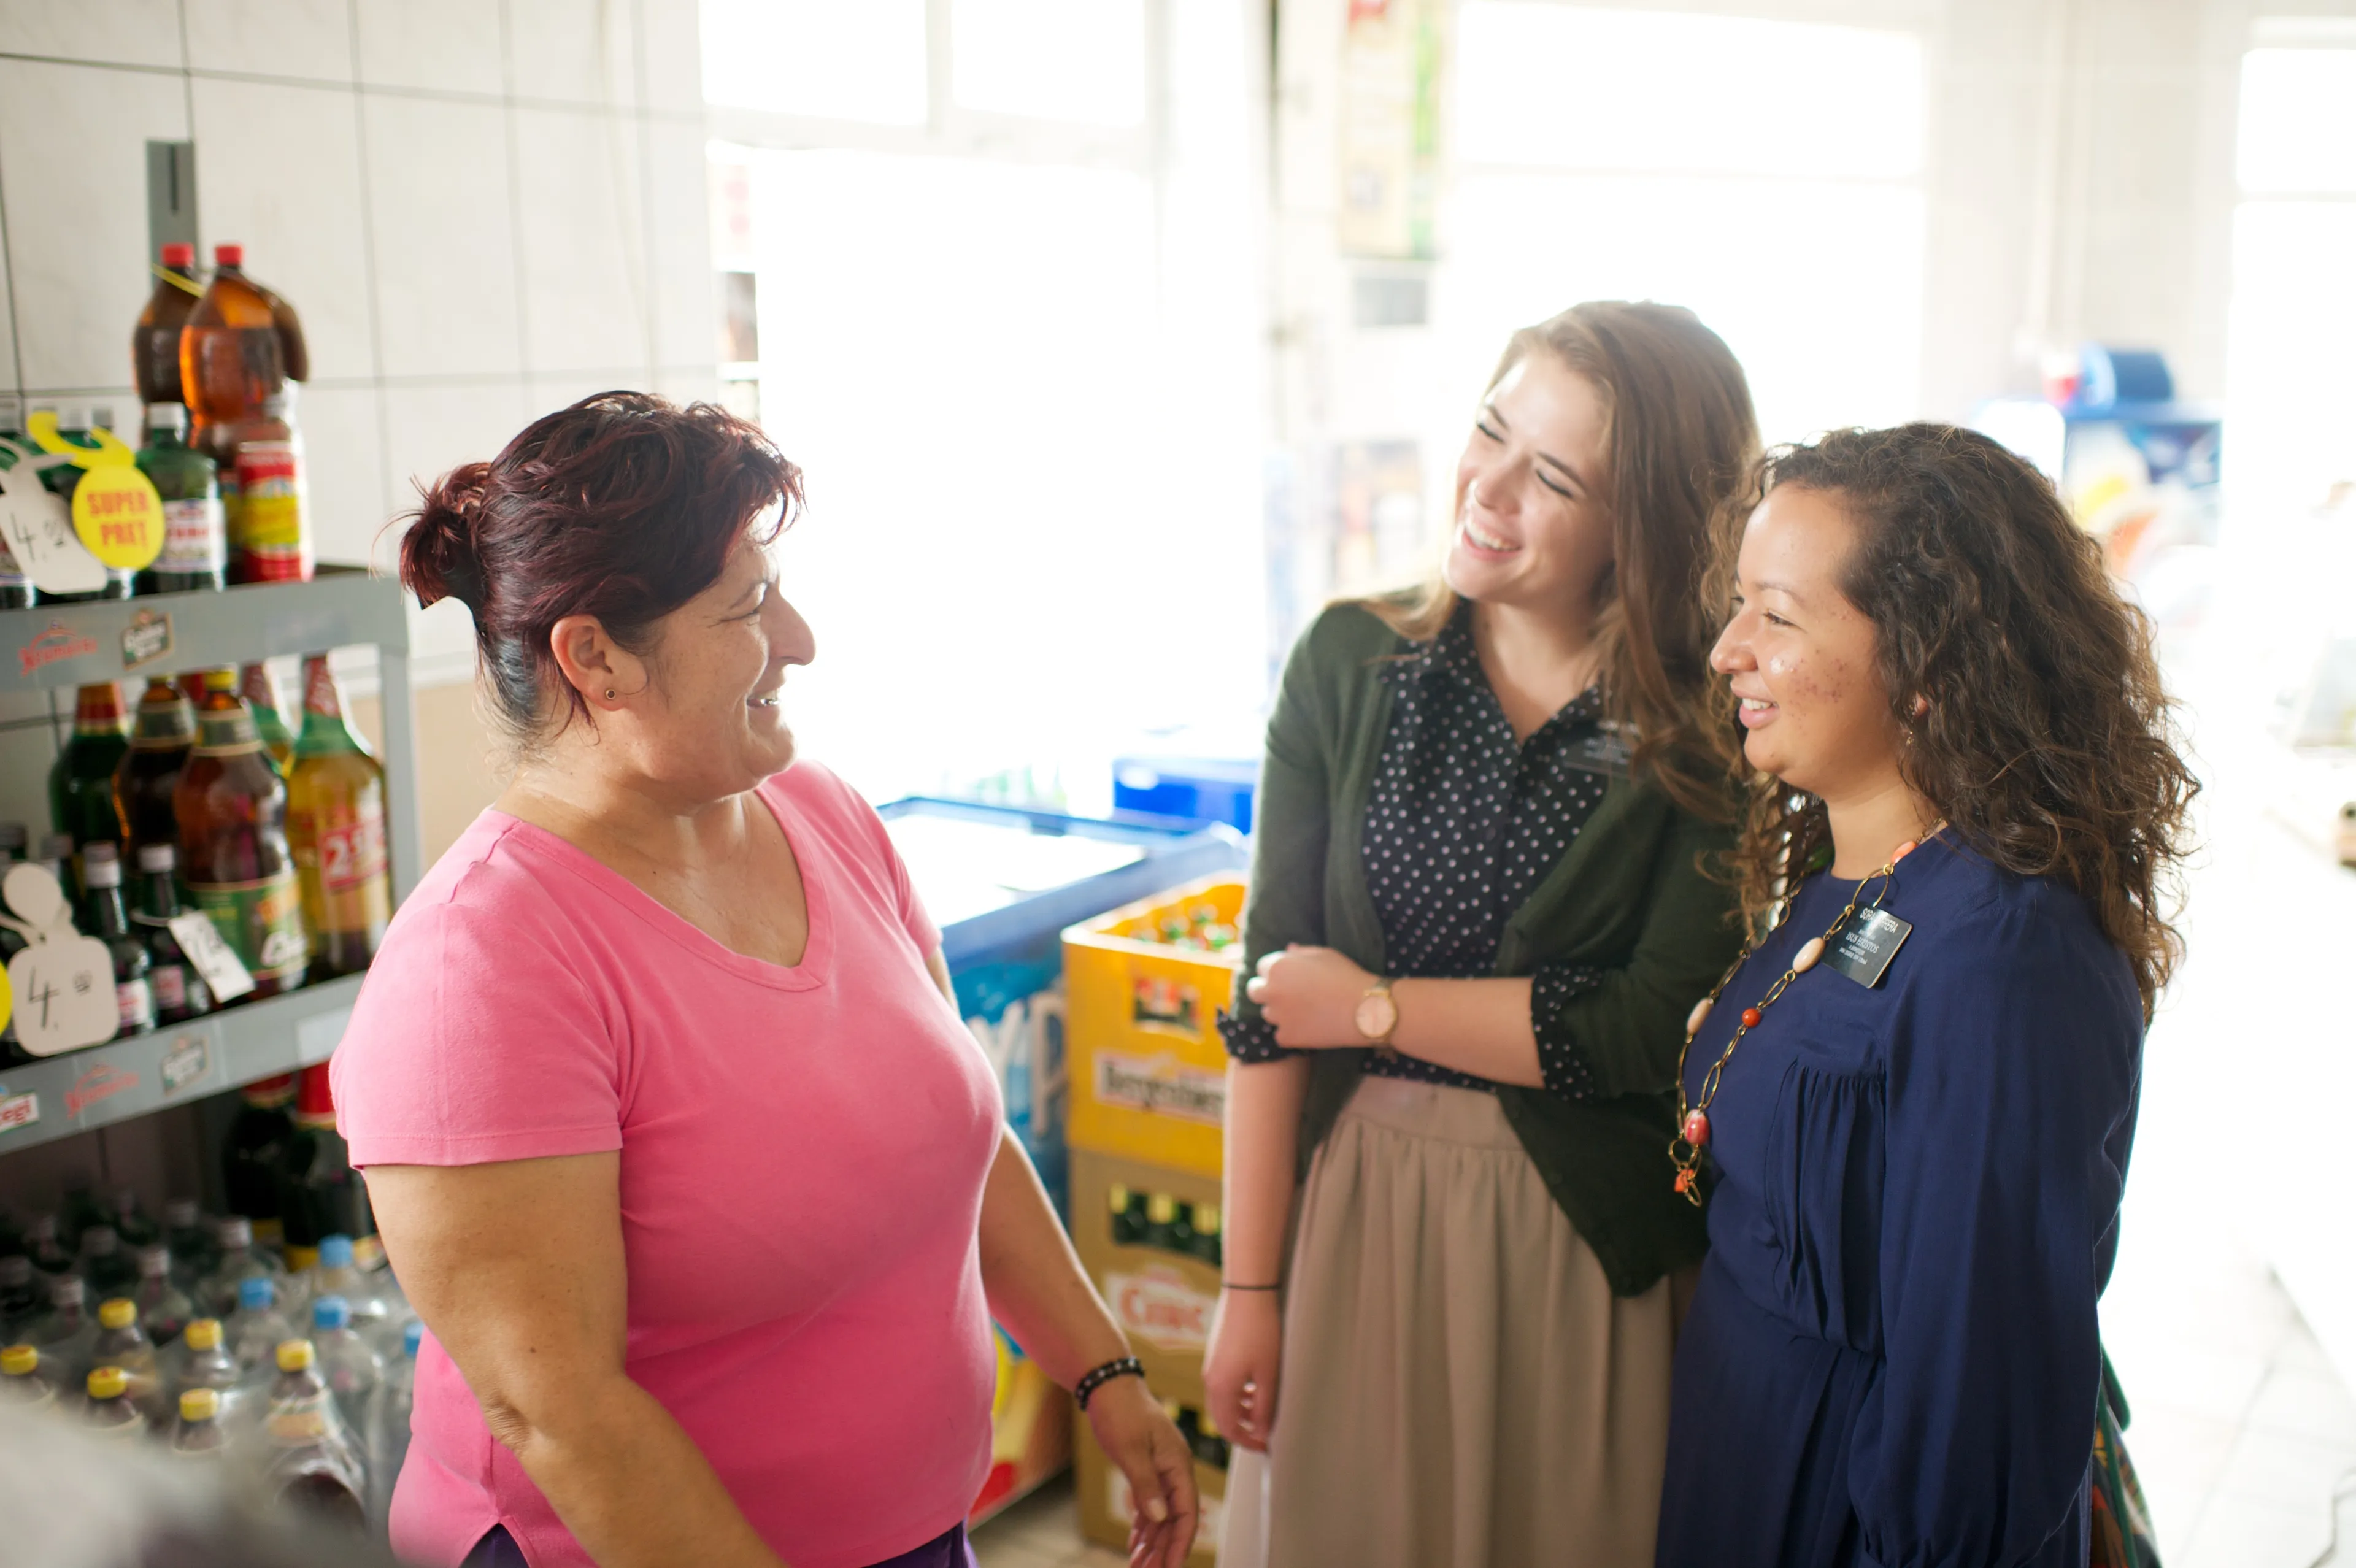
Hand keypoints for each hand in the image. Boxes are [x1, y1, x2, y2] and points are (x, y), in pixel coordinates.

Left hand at [1084, 1374, 1199, 1567]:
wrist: (1107, 1384)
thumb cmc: (1120, 1411)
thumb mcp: (1130, 1450)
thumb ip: (1146, 1485)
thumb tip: (1160, 1517)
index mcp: (1178, 1464)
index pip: (1186, 1513)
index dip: (1180, 1543)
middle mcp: (1174, 1470)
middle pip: (1174, 1519)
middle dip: (1163, 1550)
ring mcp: (1161, 1470)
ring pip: (1161, 1516)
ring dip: (1152, 1543)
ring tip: (1139, 1567)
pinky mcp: (1146, 1469)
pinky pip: (1150, 1505)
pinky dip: (1143, 1526)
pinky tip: (1136, 1545)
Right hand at [1203, 1287, 1281, 1453]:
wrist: (1247, 1292)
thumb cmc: (1261, 1332)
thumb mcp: (1269, 1375)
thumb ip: (1265, 1408)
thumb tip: (1262, 1433)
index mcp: (1221, 1388)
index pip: (1229, 1430)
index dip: (1248, 1442)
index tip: (1267, 1446)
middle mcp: (1210, 1379)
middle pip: (1223, 1417)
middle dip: (1244, 1428)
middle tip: (1266, 1433)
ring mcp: (1210, 1366)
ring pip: (1223, 1401)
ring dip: (1242, 1411)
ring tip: (1264, 1409)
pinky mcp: (1215, 1354)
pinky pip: (1223, 1384)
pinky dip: (1238, 1394)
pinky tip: (1256, 1387)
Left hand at [1242, 945, 1373, 1048]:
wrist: (1364, 1009)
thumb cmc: (1346, 976)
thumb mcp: (1323, 954)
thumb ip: (1300, 952)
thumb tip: (1287, 949)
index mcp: (1277, 966)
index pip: (1262, 968)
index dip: (1276, 972)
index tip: (1289, 978)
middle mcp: (1271, 991)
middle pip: (1255, 991)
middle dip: (1267, 991)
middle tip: (1286, 995)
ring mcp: (1277, 1016)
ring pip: (1268, 1014)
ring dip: (1280, 1012)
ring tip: (1304, 1011)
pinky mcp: (1286, 1037)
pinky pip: (1281, 1034)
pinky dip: (1291, 1032)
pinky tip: (1309, 1027)